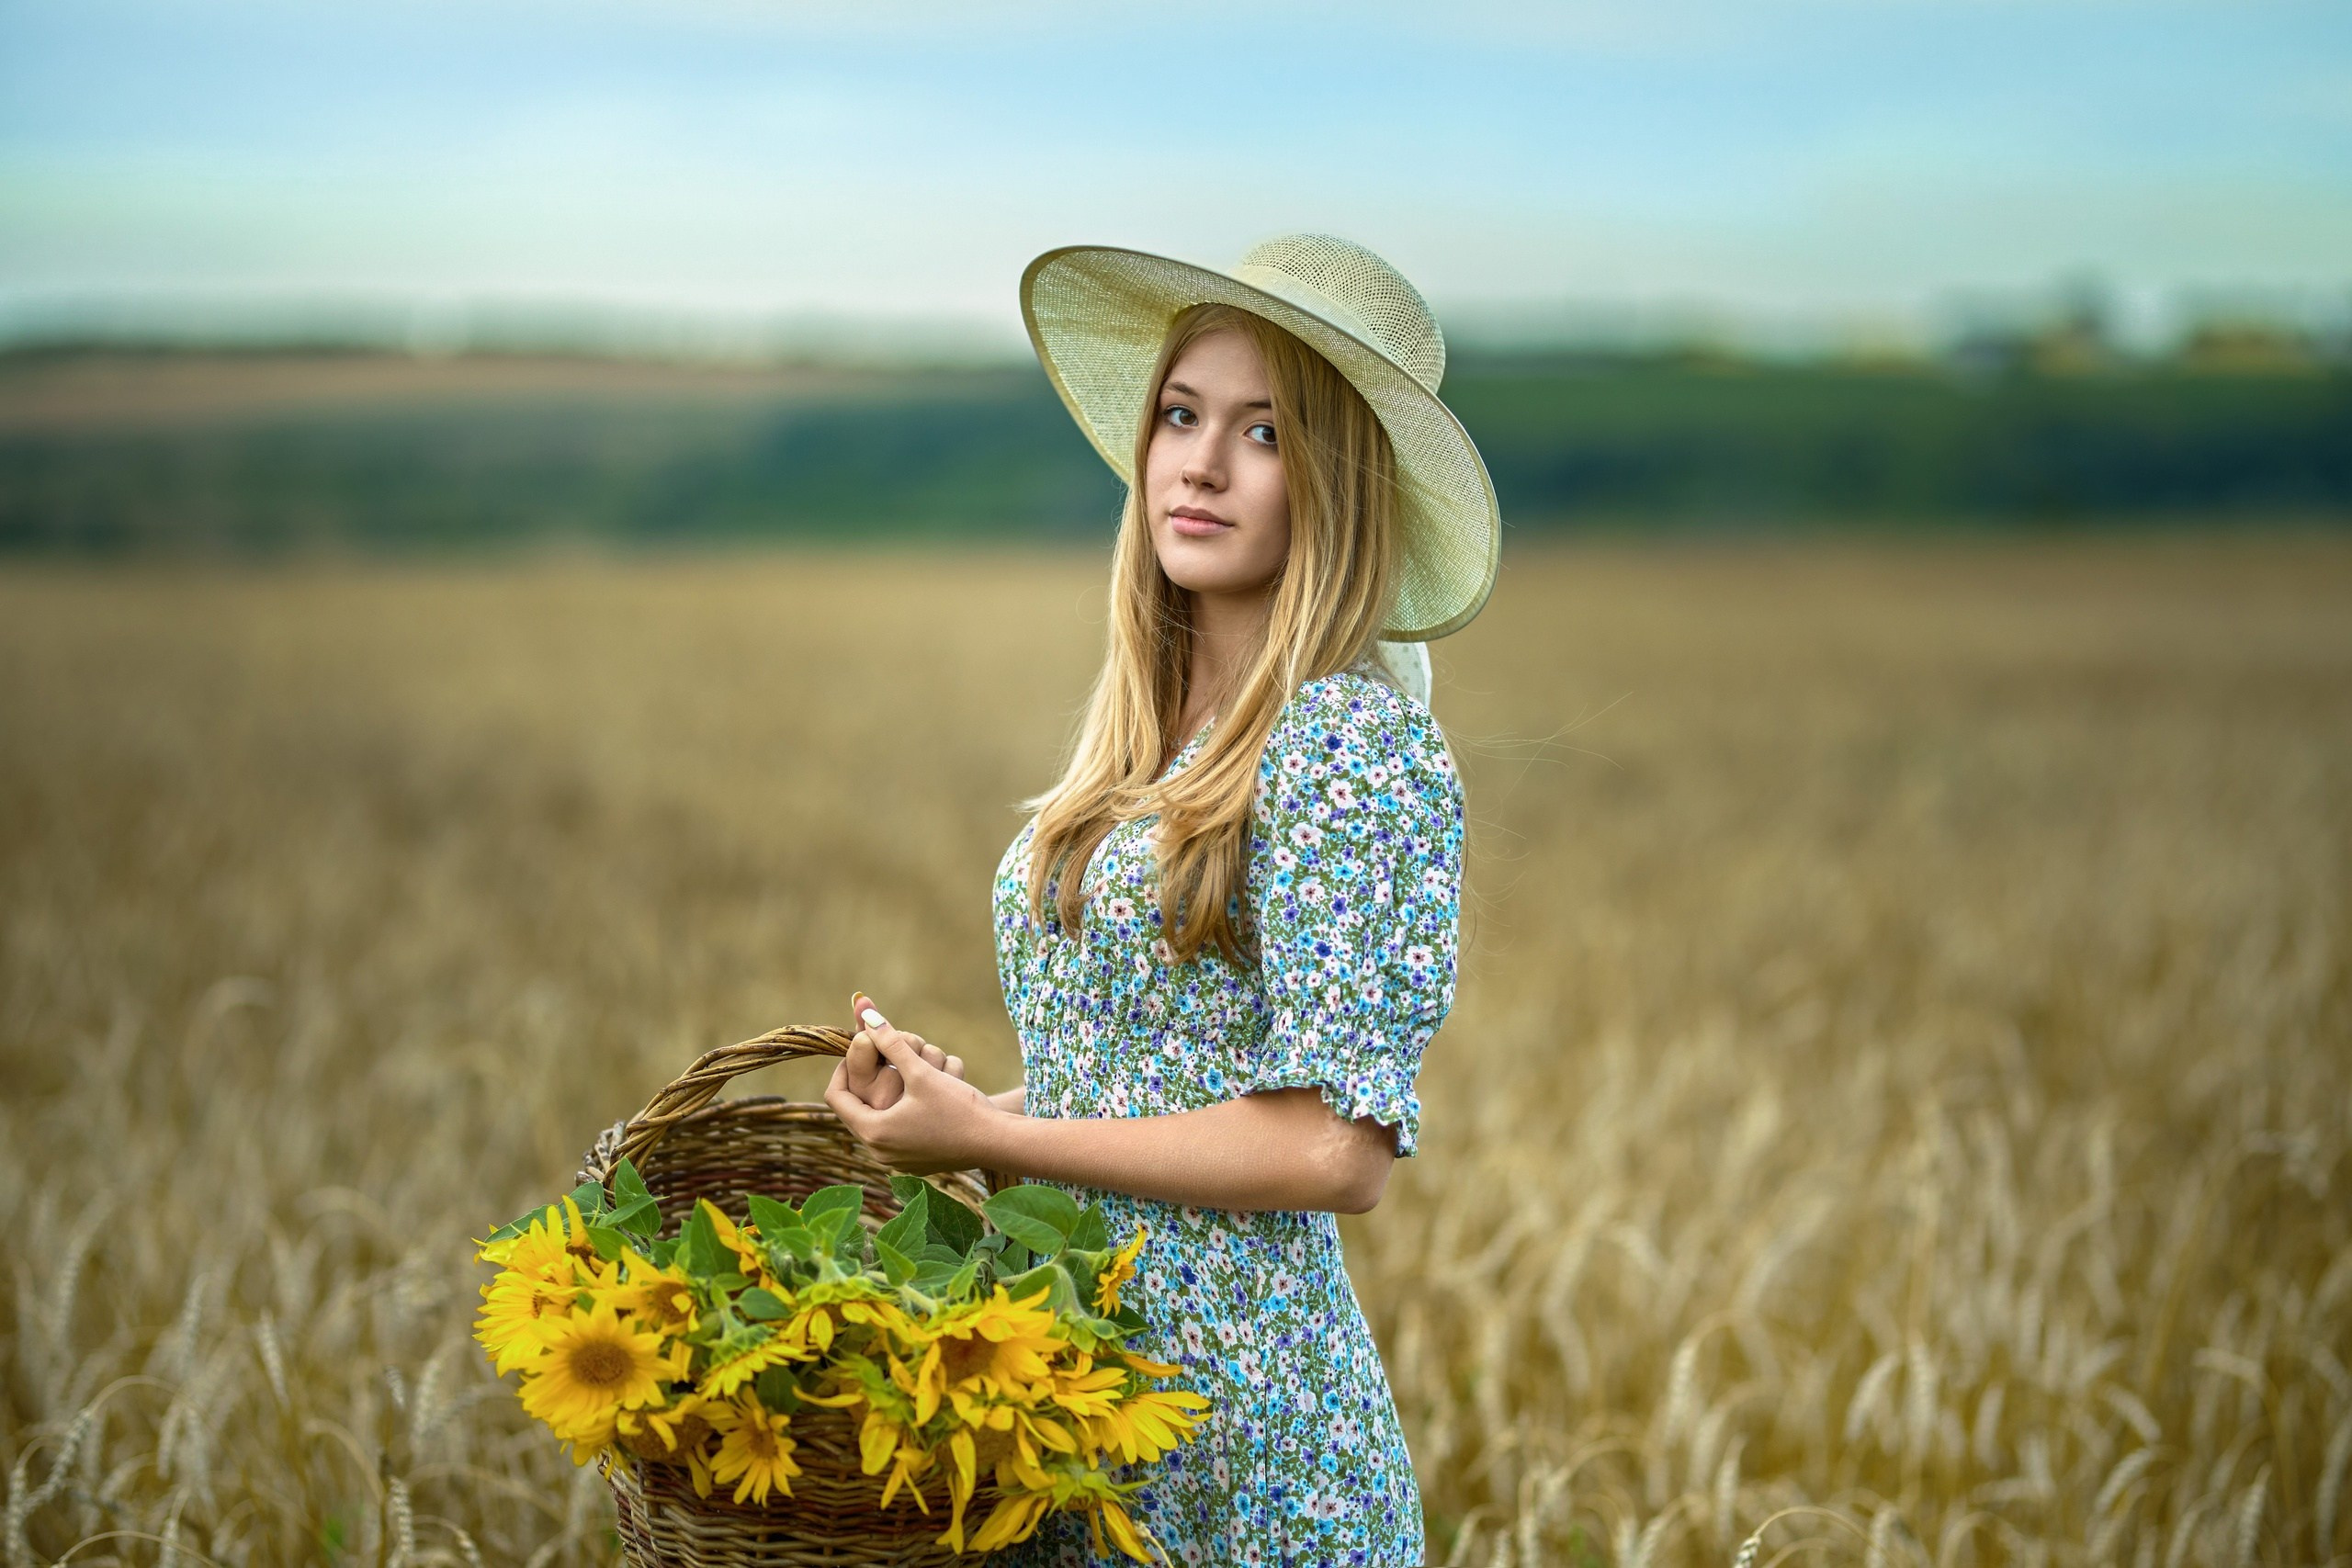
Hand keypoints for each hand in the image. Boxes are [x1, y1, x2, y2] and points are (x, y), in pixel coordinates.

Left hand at [826, 995, 999, 1174]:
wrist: (997, 1143)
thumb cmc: (959, 1108)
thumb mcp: (921, 1072)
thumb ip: (891, 1042)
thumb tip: (867, 1015)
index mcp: (874, 1132)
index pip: (836, 1096)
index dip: (842, 1067)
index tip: (859, 1050)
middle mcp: (879, 1153)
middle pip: (857, 1107)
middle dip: (870, 1080)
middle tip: (884, 1058)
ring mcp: (897, 1162)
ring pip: (878, 1119)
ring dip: (888, 1095)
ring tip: (908, 1076)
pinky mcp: (915, 1163)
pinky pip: (896, 1133)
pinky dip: (902, 1112)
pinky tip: (923, 1098)